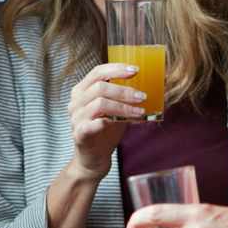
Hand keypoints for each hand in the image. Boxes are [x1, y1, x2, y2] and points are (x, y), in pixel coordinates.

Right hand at [67, 61, 147, 180]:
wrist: (93, 158)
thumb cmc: (105, 130)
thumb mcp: (115, 109)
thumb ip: (124, 97)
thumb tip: (151, 85)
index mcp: (82, 91)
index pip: (97, 72)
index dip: (116, 69)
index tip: (135, 70)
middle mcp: (76, 102)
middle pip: (100, 87)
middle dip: (124, 90)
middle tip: (143, 96)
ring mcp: (76, 118)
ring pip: (100, 103)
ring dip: (124, 106)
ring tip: (140, 111)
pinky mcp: (80, 134)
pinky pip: (96, 123)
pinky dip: (114, 120)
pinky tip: (129, 121)